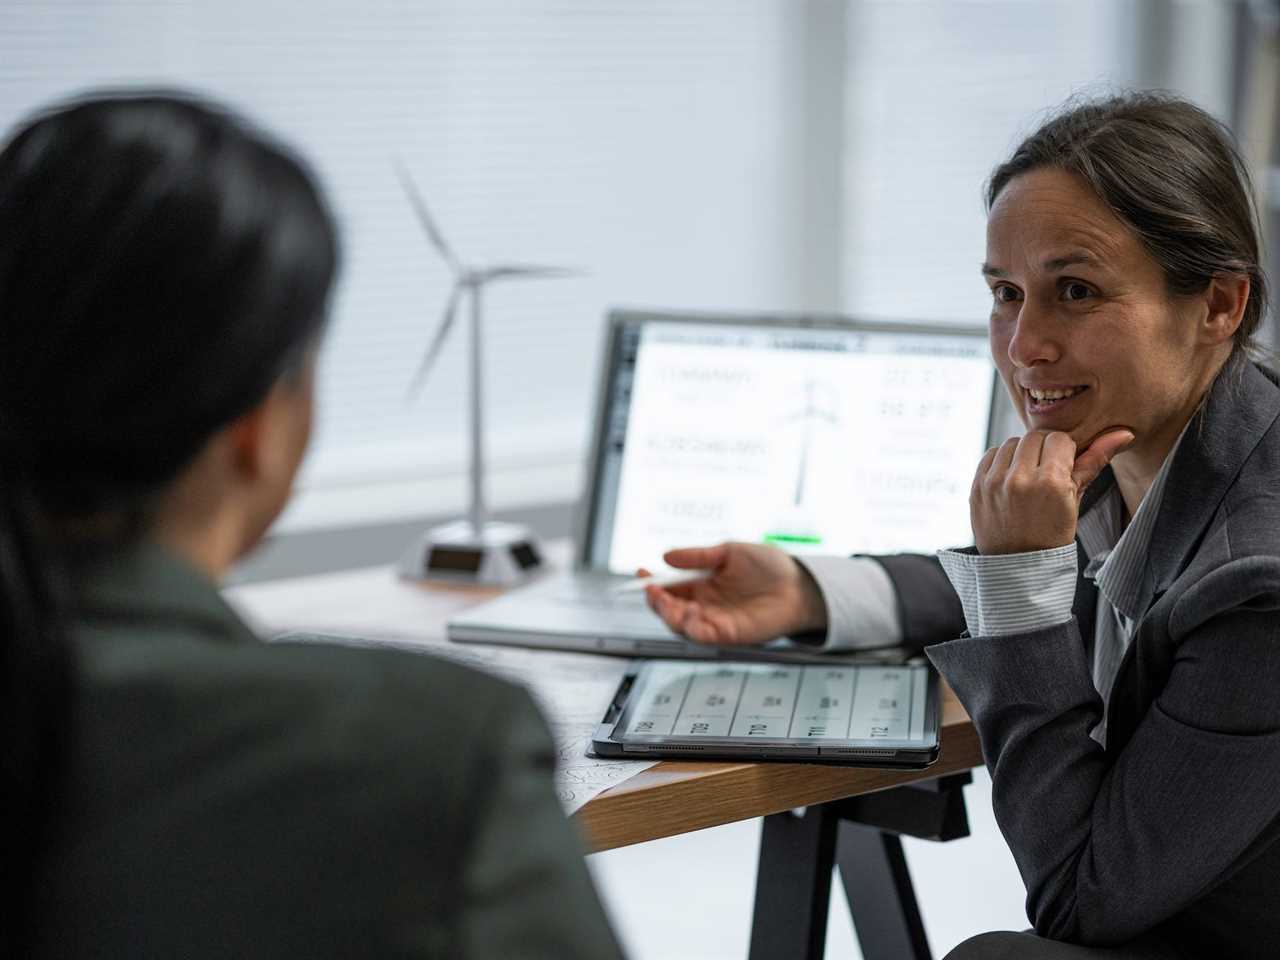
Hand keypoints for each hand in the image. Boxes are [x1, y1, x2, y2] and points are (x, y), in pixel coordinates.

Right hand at [642, 542, 825, 645]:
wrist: (800, 584)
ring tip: (666, 600)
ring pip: (680, 626)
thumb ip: (699, 557)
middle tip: (650, 589)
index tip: (641, 573)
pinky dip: (690, 627)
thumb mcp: (729, 552)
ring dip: (668, 615)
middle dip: (655, 601)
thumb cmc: (769, 567)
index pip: (669, 587)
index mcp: (702, 585)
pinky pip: (702, 635)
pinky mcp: (729, 634)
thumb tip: (666, 556)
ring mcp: (716, 621)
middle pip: (669, 610)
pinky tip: (690, 612)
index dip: (652, 582)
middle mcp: (705, 605)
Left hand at [971, 427, 1133, 554]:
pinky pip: (991, 454)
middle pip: (1035, 437)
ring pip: (1012, 442)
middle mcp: (1021, 479)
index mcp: (1051, 483)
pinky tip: (1011, 479)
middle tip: (1047, 471)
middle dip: (1044, 449)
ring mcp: (995, 483)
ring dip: (1022, 453)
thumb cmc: (1052, 533)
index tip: (1064, 466)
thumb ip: (1095, 462)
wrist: (1019, 564)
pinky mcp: (976, 486)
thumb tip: (1123, 434)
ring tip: (1029, 476)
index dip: (1065, 451)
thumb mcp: (1076, 499)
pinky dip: (1002, 461)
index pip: (1059, 439)